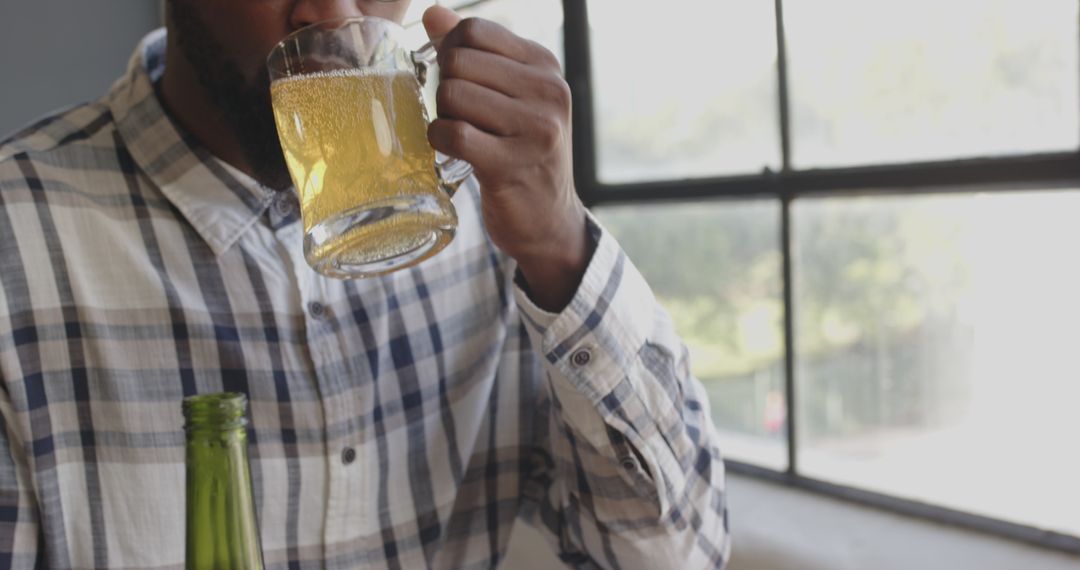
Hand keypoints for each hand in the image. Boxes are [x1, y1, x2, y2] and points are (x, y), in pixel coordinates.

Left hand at [423, 6, 588, 311]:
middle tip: (459, 115)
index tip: (458, 82)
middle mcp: (548, 92)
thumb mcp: (509, 96)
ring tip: (461, 134)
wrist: (549, 219)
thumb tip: (433, 13)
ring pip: (453, 94)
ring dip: (443, 115)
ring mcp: (535, 129)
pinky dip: (440, 140)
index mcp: (545, 66)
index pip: (474, 30)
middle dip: (445, 87)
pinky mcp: (512, 165)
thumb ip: (473, 52)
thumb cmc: (521, 152)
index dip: (450, 53)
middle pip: (459, 60)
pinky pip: (454, 134)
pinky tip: (450, 150)